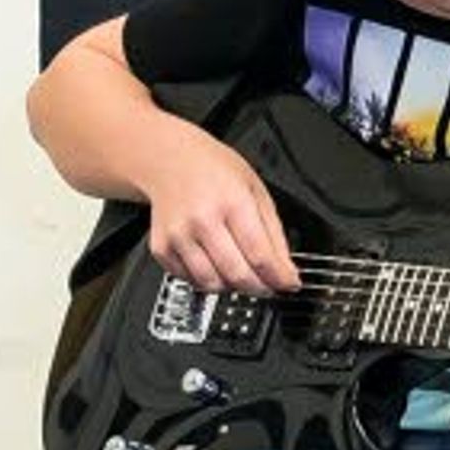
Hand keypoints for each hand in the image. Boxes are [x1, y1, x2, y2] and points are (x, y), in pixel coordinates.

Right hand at [141, 124, 299, 293]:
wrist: (170, 160)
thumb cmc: (214, 171)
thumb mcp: (256, 191)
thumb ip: (274, 232)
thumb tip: (285, 270)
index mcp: (232, 202)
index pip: (260, 255)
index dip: (279, 277)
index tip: (288, 283)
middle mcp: (202, 220)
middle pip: (237, 274)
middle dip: (260, 288)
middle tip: (268, 286)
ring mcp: (178, 235)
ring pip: (212, 284)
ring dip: (233, 288)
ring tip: (242, 274)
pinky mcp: (161, 247)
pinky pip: (189, 280)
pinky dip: (207, 281)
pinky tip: (215, 266)